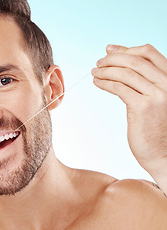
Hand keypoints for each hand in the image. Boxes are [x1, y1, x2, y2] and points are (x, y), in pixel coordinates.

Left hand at [91, 44, 166, 192]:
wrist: (164, 155)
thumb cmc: (158, 129)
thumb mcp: (157, 100)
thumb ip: (147, 83)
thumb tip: (123, 65)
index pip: (150, 53)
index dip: (127, 49)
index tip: (109, 50)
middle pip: (135, 60)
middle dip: (112, 59)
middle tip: (98, 62)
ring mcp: (157, 95)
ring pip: (125, 73)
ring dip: (106, 70)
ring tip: (94, 72)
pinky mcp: (143, 107)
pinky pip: (119, 87)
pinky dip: (105, 83)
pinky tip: (97, 83)